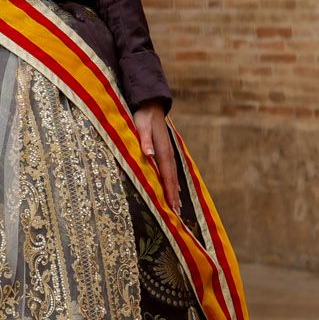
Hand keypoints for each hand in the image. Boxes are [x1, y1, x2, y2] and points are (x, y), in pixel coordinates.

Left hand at [134, 100, 181, 217]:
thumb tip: (150, 154)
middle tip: (176, 214)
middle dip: (174, 196)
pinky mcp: (164, 150)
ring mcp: (167, 152)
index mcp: (162, 150)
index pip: (166, 175)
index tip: (172, 206)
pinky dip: (172, 181)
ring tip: (177, 206)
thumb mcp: (141, 126)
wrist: (150, 105)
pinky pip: (170, 170)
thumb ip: (144, 140)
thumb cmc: (143, 116)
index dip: (169, 191)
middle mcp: (168, 153)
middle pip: (172, 178)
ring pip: (172, 175)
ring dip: (174, 191)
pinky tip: (173, 187)